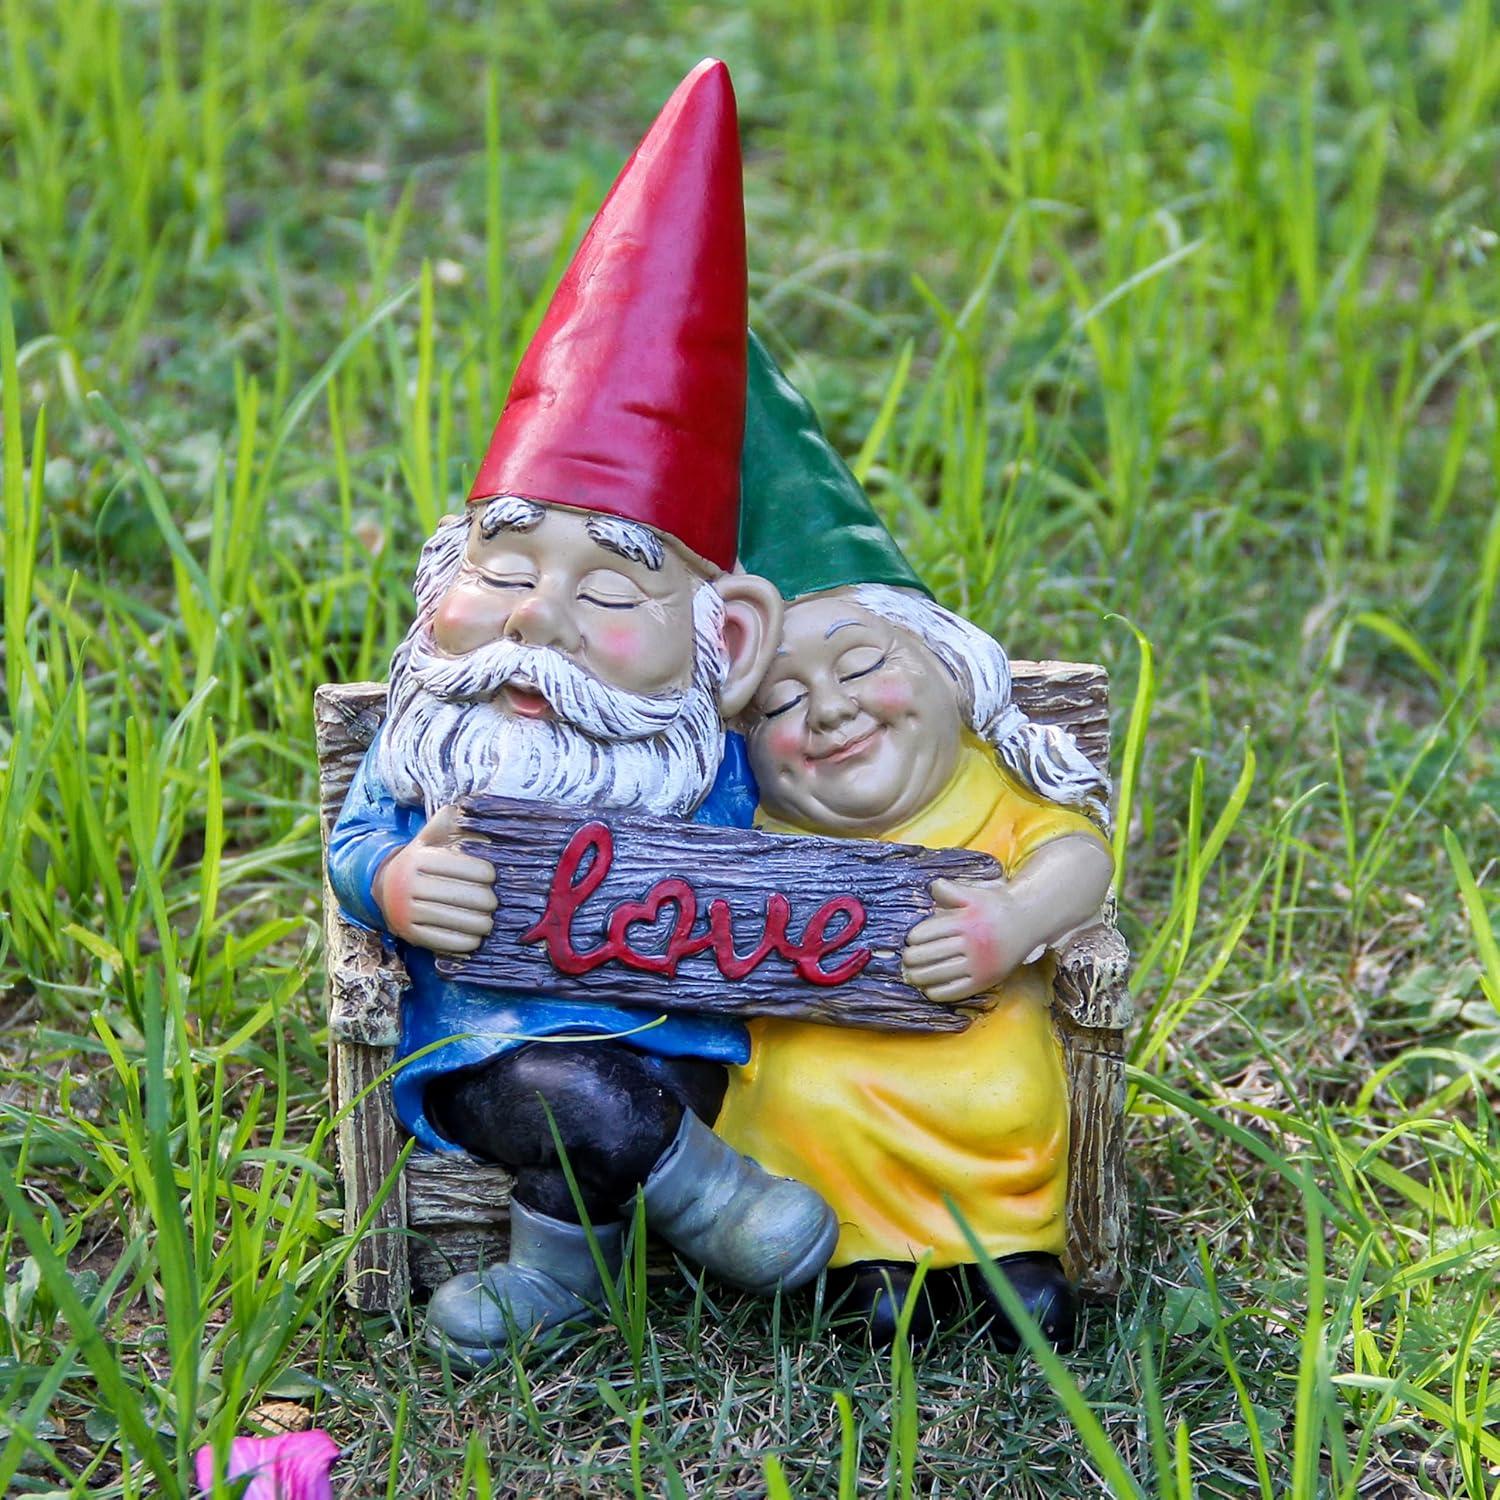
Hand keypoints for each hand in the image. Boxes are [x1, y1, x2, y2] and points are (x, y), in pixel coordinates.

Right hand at [371, 804, 497, 953]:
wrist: (381, 887)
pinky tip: (476, 939)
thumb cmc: (420, 860)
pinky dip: (465, 942)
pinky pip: (444, 942)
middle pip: (464, 896)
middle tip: (495, 902)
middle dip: (487, 901)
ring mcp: (405, 911)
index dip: (486, 873)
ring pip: (456, 920)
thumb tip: (471, 808)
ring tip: (490, 921)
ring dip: (481, 923)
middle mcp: (407, 885)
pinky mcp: (408, 934)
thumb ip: (451, 821)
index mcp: (417, 859)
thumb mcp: (430, 837)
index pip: (464, 867)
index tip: (493, 876)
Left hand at [901, 878, 1032, 1005]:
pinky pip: (955, 991)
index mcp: (965, 922)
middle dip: (911, 959)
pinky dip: (937, 992)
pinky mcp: (985, 981)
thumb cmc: (995, 907)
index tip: (910, 940)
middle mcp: (972, 944)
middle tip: (906, 959)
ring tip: (912, 974)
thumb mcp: (974, 894)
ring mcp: (979, 965)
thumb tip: (930, 887)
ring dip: (919, 977)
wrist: (1027, 922)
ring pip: (938, 975)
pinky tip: (928, 988)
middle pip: (929, 955)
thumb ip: (950, 890)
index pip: (928, 933)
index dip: (913, 938)